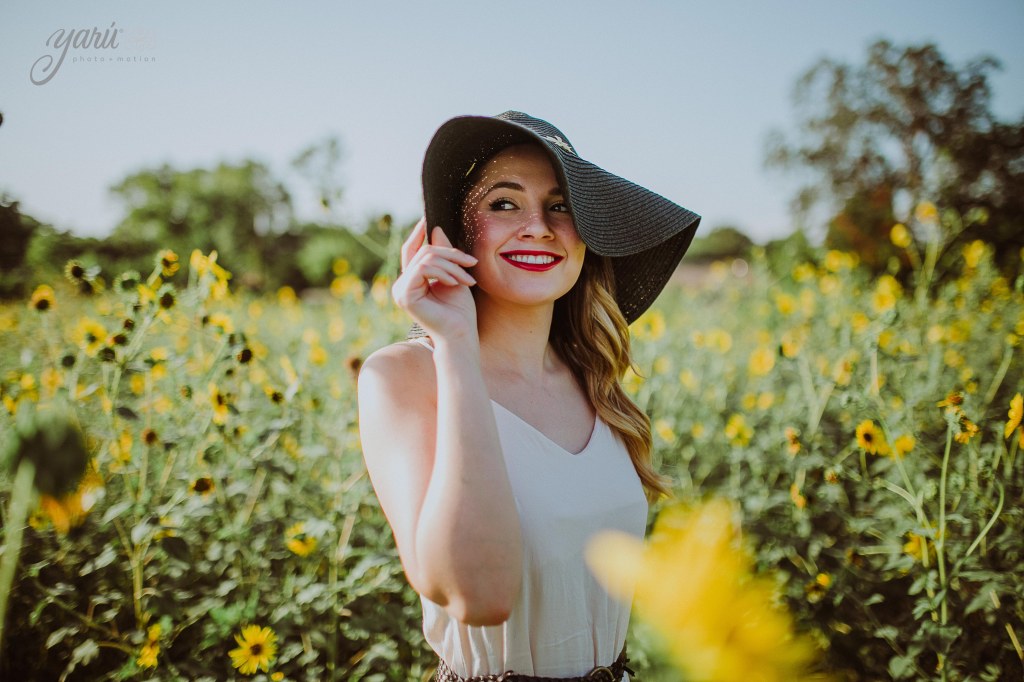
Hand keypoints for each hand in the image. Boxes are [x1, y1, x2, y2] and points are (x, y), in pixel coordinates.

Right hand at [392, 218, 478, 340]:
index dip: (419, 232)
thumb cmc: (460, 311)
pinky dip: (444, 273)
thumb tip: (434, 229)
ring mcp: (400, 290)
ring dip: (452, 265)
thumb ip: (443, 255)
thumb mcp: (454, 275)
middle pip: (423, 251)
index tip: (428, 217)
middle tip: (471, 263)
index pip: (412, 250)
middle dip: (450, 253)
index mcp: (412, 280)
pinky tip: (455, 284)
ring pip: (426, 258)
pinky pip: (424, 268)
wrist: (461, 334)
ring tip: (467, 279)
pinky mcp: (404, 295)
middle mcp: (402, 284)